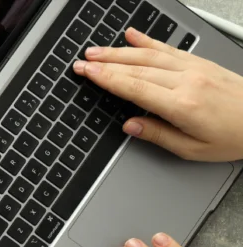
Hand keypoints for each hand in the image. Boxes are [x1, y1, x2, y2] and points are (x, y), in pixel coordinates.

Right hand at [72, 27, 242, 160]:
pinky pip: (169, 48)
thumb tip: (131, 125)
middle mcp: (188, 81)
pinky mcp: (201, 63)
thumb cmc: (234, 137)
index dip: (107, 79)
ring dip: (120, 51)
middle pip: (138, 68)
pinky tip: (133, 34)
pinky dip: (148, 40)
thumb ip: (158, 135)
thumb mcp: (192, 149)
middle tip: (82, 61)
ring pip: (150, 55)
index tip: (87, 73)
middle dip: (106, 63)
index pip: (135, 87)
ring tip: (97, 50)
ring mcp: (195, 68)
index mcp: (182, 105)